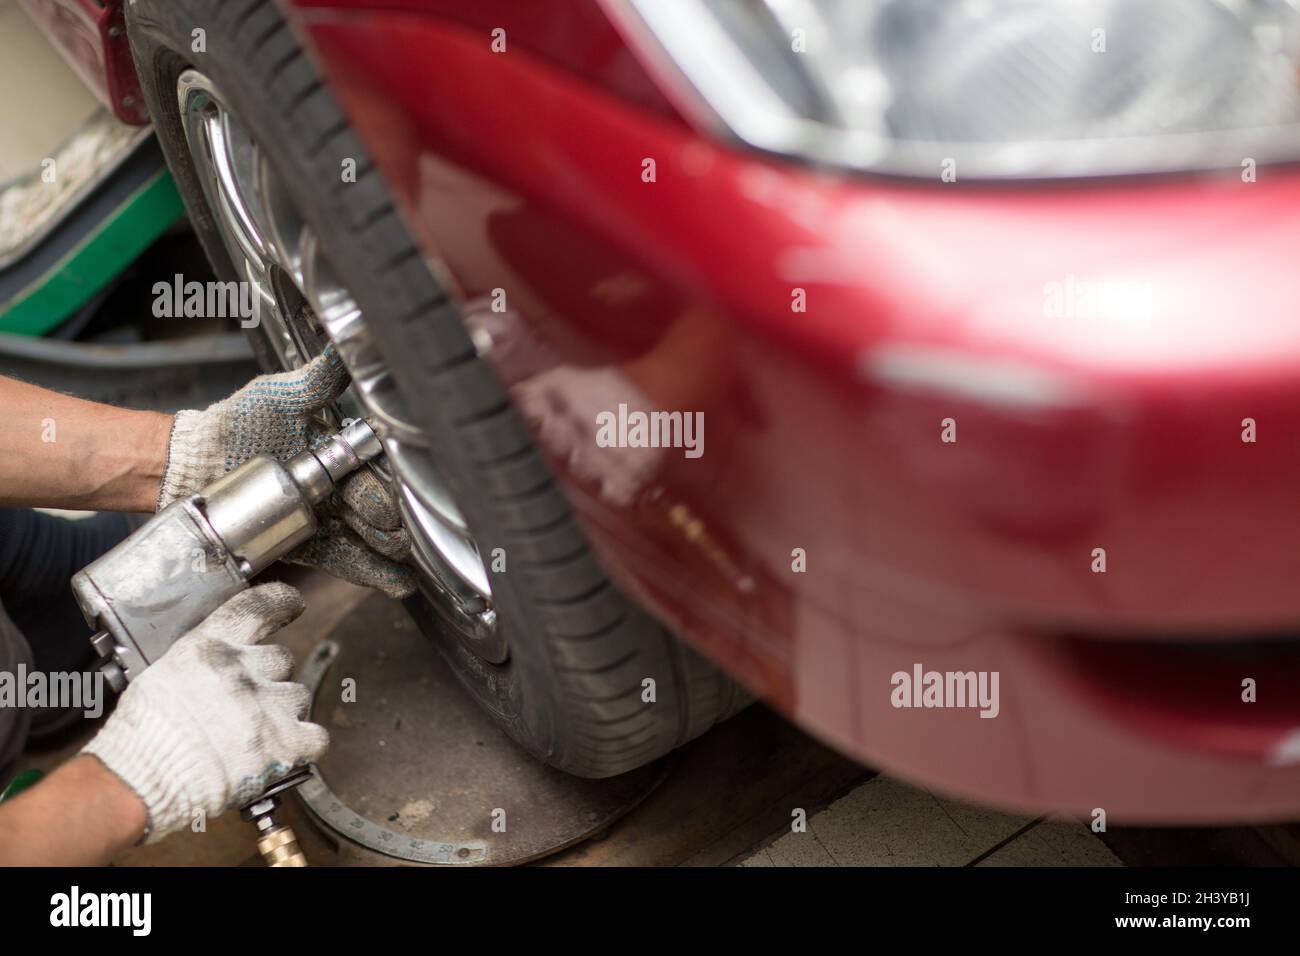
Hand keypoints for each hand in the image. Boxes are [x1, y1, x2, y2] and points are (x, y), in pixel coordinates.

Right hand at [81, 583, 325, 842]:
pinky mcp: (283, 744)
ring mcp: (267, 706)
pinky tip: (285, 751)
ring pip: (298, 696)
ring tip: (255, 733)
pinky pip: (315, 736)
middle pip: (281, 658)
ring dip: (283, 711)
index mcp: (210, 647)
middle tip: (243, 702)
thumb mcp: (159, 677)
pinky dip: (304, 743)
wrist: (140, 782)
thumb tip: (214, 669)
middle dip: (267, 677)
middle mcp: (244, 669)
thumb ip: (198, 665)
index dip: (281, 602)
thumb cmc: (139, 738)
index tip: (293, 604)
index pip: (259, 607)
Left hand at [160, 349, 414, 597]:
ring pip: (369, 537)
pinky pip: (346, 560)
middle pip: (376, 507)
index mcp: (339, 453)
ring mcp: (328, 518)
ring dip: (388, 549)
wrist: (197, 462)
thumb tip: (348, 344)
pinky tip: (396, 582)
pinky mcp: (311, 544)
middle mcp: (340, 488)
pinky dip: (372, 571)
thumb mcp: (283, 394)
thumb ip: (321, 377)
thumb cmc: (240, 422)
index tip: (401, 493)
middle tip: (397, 528)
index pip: (376, 470)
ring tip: (403, 558)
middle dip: (392, 519)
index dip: (391, 482)